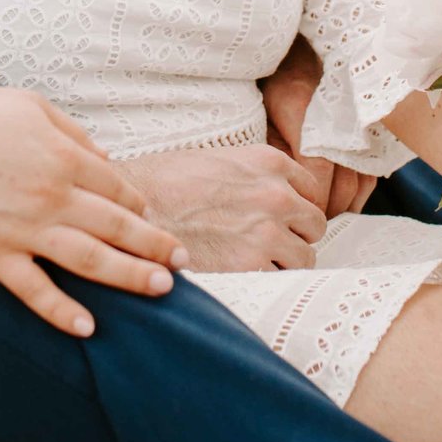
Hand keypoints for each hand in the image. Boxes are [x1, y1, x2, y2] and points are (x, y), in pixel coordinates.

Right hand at [0, 82, 187, 336]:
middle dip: (155, 246)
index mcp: (64, 158)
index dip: (140, 205)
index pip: (119, 189)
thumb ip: (75, 136)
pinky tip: (88, 326)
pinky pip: (33, 290)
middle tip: (182, 262)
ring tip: (162, 288)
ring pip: (90, 261)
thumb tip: (107, 164)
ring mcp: (23, 230)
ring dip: (131, 276)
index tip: (149, 217)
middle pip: (118, 228)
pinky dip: (61, 311)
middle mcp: (51, 197)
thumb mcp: (32, 108)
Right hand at [116, 145, 328, 271]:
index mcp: (268, 163)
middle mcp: (276, 194)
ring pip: (304, 257)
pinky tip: (239, 274)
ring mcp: (267, 231)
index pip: (311, 191)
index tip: (284, 219)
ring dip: (284, 263)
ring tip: (252, 263)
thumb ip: (252, 175)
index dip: (296, 208)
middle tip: (269, 244)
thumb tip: (270, 192)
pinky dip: (264, 281)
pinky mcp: (251, 265)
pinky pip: (280, 280)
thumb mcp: (216, 160)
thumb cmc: (162, 183)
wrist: (128, 209)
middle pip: (314, 225)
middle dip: (295, 236)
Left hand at [258, 39, 377, 216]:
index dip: (311, 203)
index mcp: (303, 111)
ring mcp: (360, 127)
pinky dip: (357, 194)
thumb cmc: (279, 82)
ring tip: (321, 214)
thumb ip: (272, 150)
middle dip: (325, 211)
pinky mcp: (371, 134)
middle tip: (306, 222)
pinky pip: (370, 176)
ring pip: (360, 185)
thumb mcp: (265, 111)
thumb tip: (283, 192)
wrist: (310, 50)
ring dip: (342, 206)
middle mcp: (339, 121)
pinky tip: (341, 201)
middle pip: (342, 187)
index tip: (298, 215)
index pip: (316, 175)